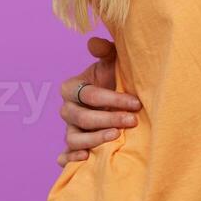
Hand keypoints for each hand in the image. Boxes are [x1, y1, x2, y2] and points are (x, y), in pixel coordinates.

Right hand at [56, 36, 142, 166]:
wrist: (115, 99)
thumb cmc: (113, 79)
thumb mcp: (111, 63)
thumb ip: (105, 51)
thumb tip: (94, 42)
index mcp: (72, 88)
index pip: (90, 95)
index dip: (112, 99)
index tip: (135, 102)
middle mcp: (67, 109)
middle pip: (83, 117)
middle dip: (109, 118)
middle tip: (132, 120)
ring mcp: (68, 129)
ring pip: (73, 138)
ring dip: (94, 139)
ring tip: (115, 137)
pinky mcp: (71, 147)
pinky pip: (64, 155)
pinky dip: (70, 158)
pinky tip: (85, 158)